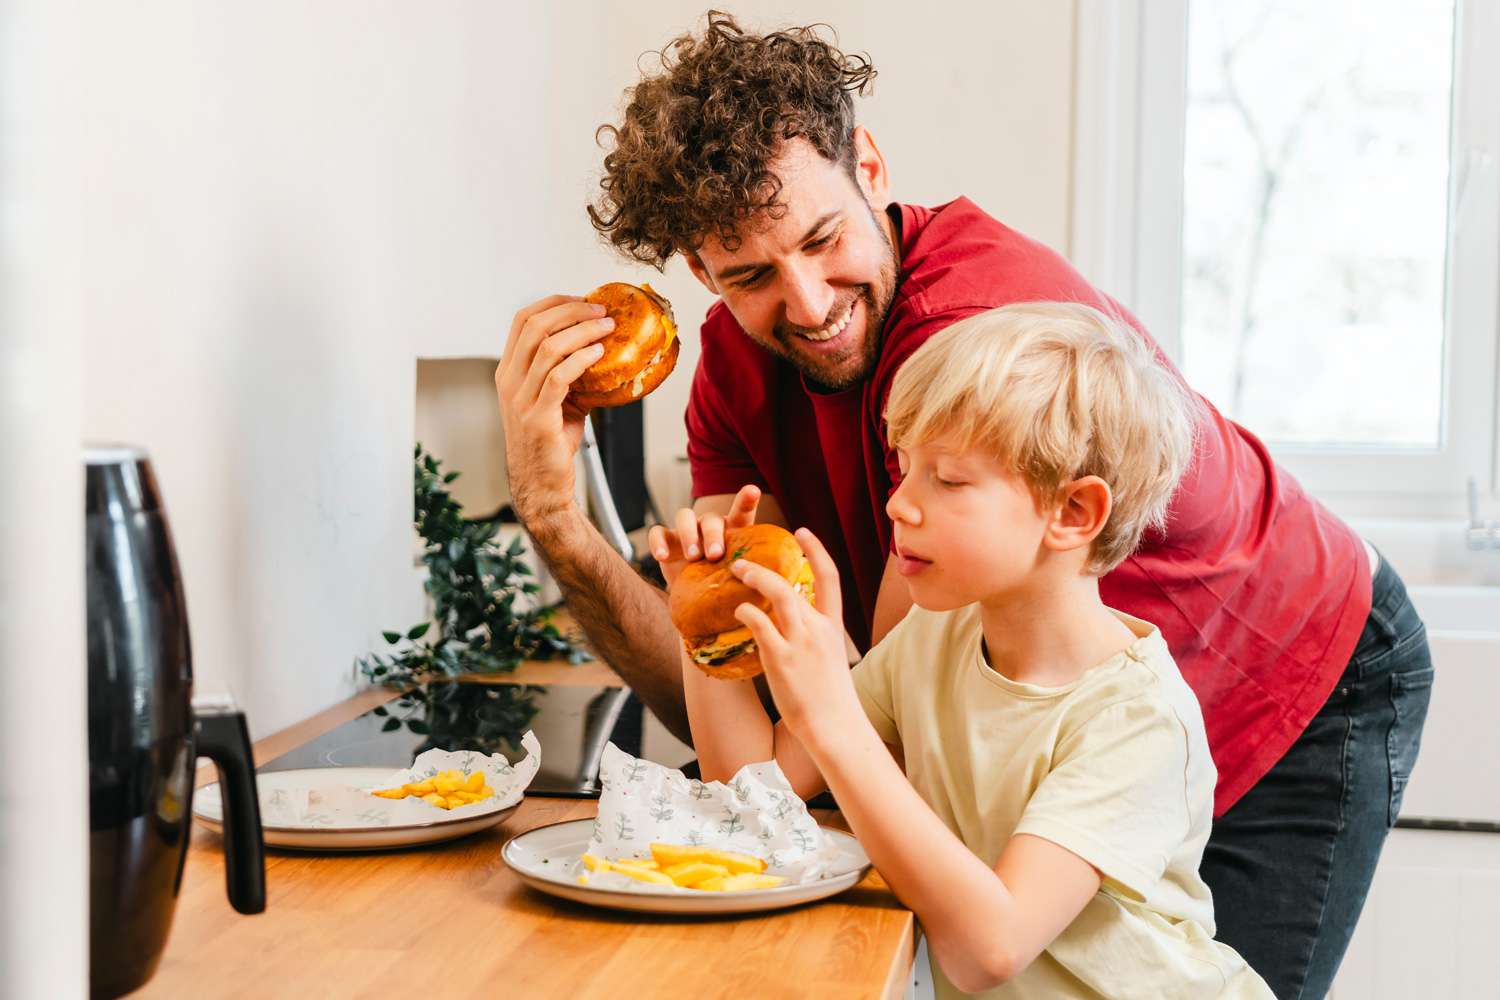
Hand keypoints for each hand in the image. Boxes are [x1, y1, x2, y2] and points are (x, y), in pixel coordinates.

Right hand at [494, 295, 615, 526]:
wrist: (541, 484)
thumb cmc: (549, 442)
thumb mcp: (551, 399)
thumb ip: (563, 371)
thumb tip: (598, 345)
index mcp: (508, 371)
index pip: (523, 320)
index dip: (554, 303)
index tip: (582, 300)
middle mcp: (508, 380)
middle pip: (535, 326)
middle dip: (571, 310)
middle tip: (601, 309)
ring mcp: (520, 399)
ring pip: (548, 347)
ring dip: (583, 331)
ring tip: (608, 327)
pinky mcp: (538, 417)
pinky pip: (559, 377)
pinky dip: (582, 359)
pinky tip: (600, 354)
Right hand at [647, 485, 761, 587]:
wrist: (695, 594)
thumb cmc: (722, 583)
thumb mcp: (736, 578)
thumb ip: (748, 575)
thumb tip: (768, 588)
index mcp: (732, 531)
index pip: (741, 512)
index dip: (746, 500)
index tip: (753, 491)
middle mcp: (709, 526)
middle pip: (711, 519)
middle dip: (713, 535)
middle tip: (715, 555)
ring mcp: (687, 530)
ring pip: (684, 516)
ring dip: (689, 535)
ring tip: (692, 557)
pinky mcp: (667, 539)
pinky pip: (658, 532)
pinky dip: (658, 542)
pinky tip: (662, 556)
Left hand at [729, 528, 861, 740]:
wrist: (834, 726)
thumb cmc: (830, 698)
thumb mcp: (829, 658)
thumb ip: (813, 636)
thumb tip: (789, 622)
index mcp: (832, 626)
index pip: (829, 577)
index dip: (816, 550)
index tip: (801, 531)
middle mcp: (818, 628)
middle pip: (792, 582)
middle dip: (765, 568)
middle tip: (742, 562)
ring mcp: (800, 642)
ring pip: (778, 593)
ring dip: (755, 578)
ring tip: (736, 573)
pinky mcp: (781, 658)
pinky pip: (760, 623)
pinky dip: (746, 611)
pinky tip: (737, 612)